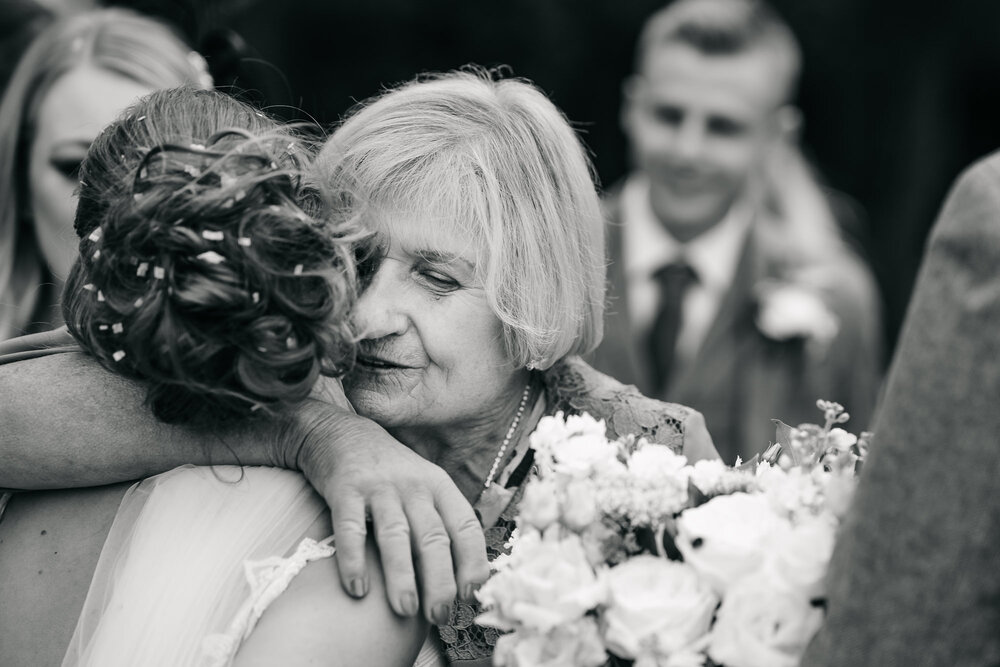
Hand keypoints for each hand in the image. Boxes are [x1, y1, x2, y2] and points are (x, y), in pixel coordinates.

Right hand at [279, 399, 489, 623]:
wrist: (340, 434)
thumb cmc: (389, 473)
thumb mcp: (423, 488)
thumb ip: (439, 525)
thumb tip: (459, 580)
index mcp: (439, 487)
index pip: (465, 526)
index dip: (472, 561)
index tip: (471, 595)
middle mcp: (414, 486)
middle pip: (433, 537)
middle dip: (439, 580)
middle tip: (440, 615)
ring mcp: (379, 487)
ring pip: (396, 535)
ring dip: (402, 575)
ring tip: (405, 610)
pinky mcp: (345, 490)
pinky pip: (351, 528)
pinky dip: (354, 560)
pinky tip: (358, 588)